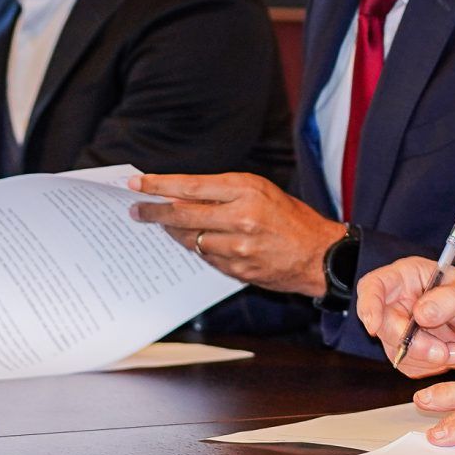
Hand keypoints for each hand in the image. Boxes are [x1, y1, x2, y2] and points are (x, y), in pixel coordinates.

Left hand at [128, 172, 342, 295]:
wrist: (319, 255)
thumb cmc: (290, 218)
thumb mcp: (260, 191)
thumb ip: (222, 192)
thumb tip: (181, 195)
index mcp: (247, 190)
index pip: (190, 186)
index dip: (159, 185)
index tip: (137, 185)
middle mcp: (241, 217)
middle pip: (182, 215)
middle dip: (154, 212)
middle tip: (136, 211)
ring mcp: (238, 246)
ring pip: (190, 238)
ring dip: (173, 232)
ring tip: (163, 225)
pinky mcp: (237, 269)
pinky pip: (205, 257)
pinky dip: (197, 247)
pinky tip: (193, 241)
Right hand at [355, 256, 454, 373]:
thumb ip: (449, 300)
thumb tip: (421, 313)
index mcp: (408, 277)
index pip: (373, 286)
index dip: (368, 305)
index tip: (374, 326)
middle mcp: (399, 301)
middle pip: (381, 325)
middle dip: (411, 343)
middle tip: (440, 351)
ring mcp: (401, 327)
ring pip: (394, 350)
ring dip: (426, 358)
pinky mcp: (409, 350)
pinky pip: (408, 365)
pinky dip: (431, 366)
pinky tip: (451, 354)